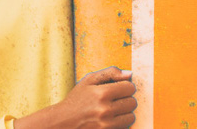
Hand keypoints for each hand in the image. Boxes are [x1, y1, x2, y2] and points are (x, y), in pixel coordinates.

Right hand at [17, 66, 136, 128]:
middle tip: (114, 100)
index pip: (130, 87)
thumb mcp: (88, 81)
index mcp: (102, 93)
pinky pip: (125, 127)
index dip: (125, 87)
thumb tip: (130, 74)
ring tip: (112, 110)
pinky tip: (109, 119)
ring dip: (124, 113)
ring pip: (131, 116)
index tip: (119, 89)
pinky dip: (120, 123)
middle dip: (125, 99)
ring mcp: (107, 124)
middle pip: (132, 102)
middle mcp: (105, 110)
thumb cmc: (76, 100)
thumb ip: (110, 73)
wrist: (63, 122)